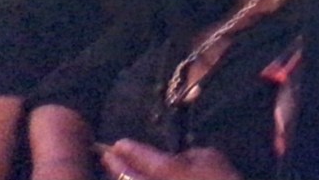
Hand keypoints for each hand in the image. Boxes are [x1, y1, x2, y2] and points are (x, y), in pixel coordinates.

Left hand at [100, 138, 242, 179]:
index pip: (141, 156)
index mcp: (168, 170)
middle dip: (115, 165)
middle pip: (126, 178)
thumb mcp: (211, 158)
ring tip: (116, 174)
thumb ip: (188, 155)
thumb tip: (177, 158)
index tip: (120, 143)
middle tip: (107, 155)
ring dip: (121, 179)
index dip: (129, 149)